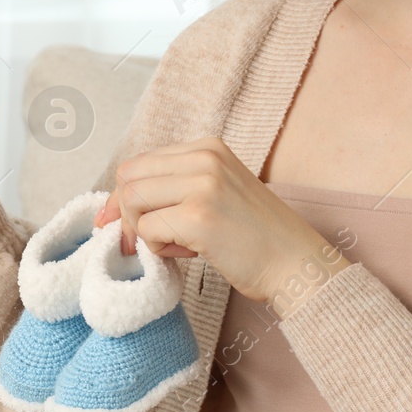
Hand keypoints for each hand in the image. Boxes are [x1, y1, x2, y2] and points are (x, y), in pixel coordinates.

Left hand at [94, 137, 350, 317]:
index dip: (123, 196)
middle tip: (145, 241)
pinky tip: (189, 253)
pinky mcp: (199, 215)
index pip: (139, 163)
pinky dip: (158, 249)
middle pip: (128, 178)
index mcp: (207, 148)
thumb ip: (175, 188)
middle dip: (126, 214)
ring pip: (132, 201)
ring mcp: (203, 184)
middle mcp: (205, 157)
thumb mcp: (216, 193)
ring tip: (177, 245)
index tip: (122, 224)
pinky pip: (147, 229)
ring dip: (144, 231)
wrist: (296, 263)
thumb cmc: (255, 238)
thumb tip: (115, 206)